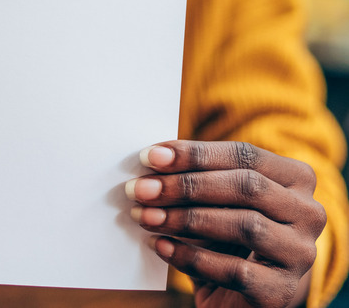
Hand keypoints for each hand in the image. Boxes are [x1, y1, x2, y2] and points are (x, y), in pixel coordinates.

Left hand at [126, 140, 325, 307]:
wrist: (241, 297)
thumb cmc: (224, 237)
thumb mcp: (215, 202)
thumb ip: (196, 178)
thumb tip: (151, 160)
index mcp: (295, 179)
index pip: (245, 155)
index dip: (195, 154)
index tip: (149, 156)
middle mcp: (308, 212)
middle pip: (246, 187)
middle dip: (185, 185)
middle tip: (139, 188)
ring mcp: (300, 253)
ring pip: (244, 225)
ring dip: (184, 218)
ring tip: (144, 216)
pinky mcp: (280, 290)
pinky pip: (233, 269)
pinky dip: (190, 256)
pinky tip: (159, 245)